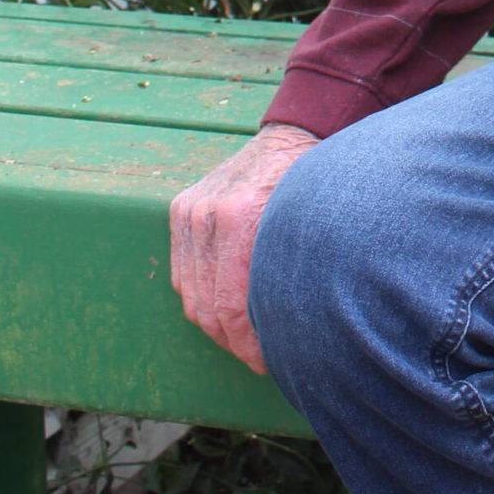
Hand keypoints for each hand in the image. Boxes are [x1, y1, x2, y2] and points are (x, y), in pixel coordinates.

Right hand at [170, 124, 318, 373]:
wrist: (293, 133)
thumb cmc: (311, 181)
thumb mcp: (312, 224)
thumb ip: (294, 271)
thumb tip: (296, 329)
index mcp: (239, 216)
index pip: (230, 305)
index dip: (249, 344)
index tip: (270, 361)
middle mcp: (206, 213)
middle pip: (207, 307)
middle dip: (233, 342)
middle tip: (260, 359)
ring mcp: (189, 211)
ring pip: (191, 296)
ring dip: (216, 325)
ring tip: (246, 340)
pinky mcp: (181, 210)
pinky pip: (184, 274)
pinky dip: (202, 298)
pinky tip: (228, 310)